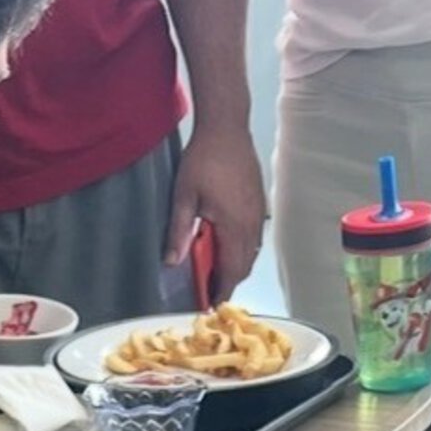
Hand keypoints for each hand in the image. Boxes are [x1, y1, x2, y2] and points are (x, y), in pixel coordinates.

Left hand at [164, 122, 267, 303]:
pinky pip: (254, 238)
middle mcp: (251, 224)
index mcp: (234, 227)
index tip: (210, 304)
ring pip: (251, 253)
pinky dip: (242, 250)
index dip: (221, 291)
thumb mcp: (183, 196)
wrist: (227, 126)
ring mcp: (258, 214)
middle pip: (244, 266)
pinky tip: (227, 245)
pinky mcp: (259, 204)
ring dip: (236, 266)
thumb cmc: (204, 158)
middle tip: (210, 290)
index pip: (231, 271)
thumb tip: (171, 262)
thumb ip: (178, 232)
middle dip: (228, 282)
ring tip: (217, 270)